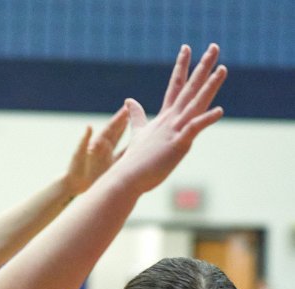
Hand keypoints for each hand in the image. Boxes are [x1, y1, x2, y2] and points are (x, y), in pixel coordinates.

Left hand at [64, 106, 128, 196]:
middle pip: (116, 132)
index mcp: (97, 143)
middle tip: (133, 111)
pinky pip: (121, 157)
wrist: (74, 184)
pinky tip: (135, 147)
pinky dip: (128, 151)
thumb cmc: (75, 168)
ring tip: (134, 122)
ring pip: (118, 141)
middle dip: (123, 121)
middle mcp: (104, 148)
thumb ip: (84, 141)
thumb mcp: (79, 153)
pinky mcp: (110, 166)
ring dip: (125, 132)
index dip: (118, 119)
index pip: (110, 128)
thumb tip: (89, 126)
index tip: (126, 109)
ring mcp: (107, 156)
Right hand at [117, 43, 226, 194]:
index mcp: (165, 117)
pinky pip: (194, 129)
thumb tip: (129, 100)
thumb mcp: (138, 134)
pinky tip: (219, 110)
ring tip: (223, 69)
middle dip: (202, 67)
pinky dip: (206, 119)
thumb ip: (136, 117)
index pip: (175, 86)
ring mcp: (174, 131)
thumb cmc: (134, 160)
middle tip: (214, 47)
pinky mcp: (177, 145)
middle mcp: (171, 119)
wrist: (128, 178)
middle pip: (189, 88)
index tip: (187, 48)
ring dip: (210, 86)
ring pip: (195, 104)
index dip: (182, 66)